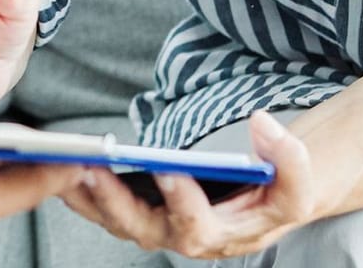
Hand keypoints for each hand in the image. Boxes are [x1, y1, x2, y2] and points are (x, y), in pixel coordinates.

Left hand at [60, 112, 318, 258]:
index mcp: (226, 235)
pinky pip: (109, 208)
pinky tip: (61, 164)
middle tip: (90, 169)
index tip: (169, 170)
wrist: (272, 194)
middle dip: (115, 202)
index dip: (182, 201)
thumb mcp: (300, 179)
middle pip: (143, 230)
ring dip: (88, 196)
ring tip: (63, 164)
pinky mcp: (145, 213)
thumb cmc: (282, 188)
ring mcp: (163, 227)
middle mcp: (188, 238)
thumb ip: (291, 158)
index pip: (197, 227)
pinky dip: (84, 189)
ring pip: (117, 221)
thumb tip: (261, 123)